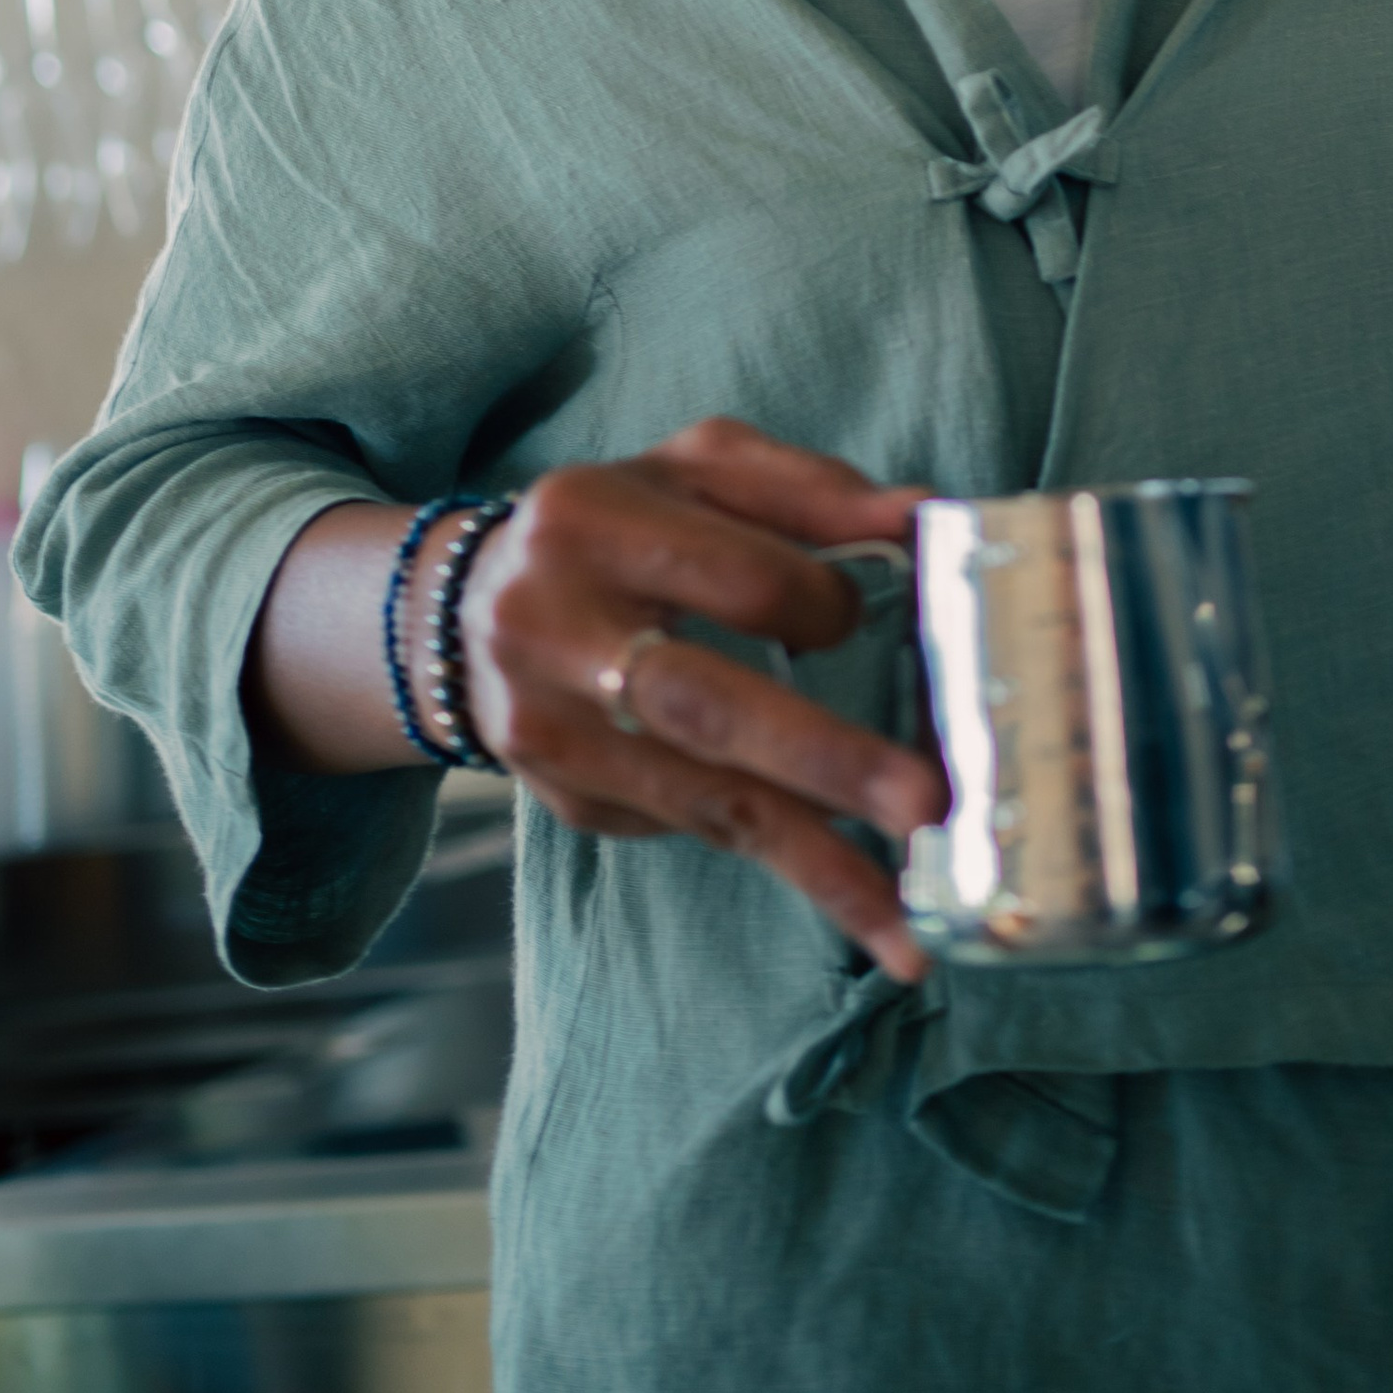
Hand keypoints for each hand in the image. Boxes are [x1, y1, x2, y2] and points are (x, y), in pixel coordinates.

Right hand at [454, 418, 943, 980]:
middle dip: (824, 759)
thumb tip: (926, 516)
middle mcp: (552, 629)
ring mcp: (551, 730)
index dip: (817, 601)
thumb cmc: (620, 526)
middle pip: (705, 703)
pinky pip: (690, 829)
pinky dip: (780, 860)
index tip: (859, 616)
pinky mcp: (567, 801)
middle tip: (925, 803)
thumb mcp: (697, 472)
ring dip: (815, 858)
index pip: (734, 574)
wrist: (465, 608)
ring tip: (907, 920)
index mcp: (590, 520)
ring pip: (702, 799)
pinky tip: (857, 898)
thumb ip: (810, 489)